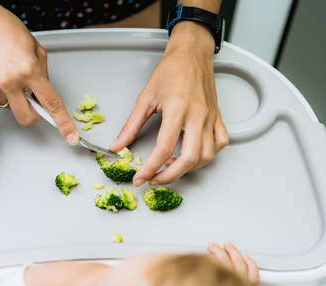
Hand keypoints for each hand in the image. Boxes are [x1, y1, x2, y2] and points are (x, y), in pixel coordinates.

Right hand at [0, 1, 79, 144]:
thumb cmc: (6, 30)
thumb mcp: (36, 51)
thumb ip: (43, 77)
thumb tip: (44, 99)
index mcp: (28, 70)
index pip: (51, 104)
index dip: (63, 123)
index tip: (71, 137)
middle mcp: (8, 81)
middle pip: (27, 118)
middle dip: (33, 113)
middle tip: (32, 99)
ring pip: (9, 108)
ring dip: (13, 98)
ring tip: (7, 74)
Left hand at [109, 21, 227, 185]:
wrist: (192, 52)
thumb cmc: (171, 70)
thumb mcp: (145, 98)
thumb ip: (131, 125)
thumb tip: (118, 146)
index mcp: (177, 109)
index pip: (163, 149)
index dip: (149, 169)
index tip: (140, 178)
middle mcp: (197, 115)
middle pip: (188, 159)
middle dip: (169, 176)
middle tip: (154, 180)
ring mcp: (210, 118)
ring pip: (206, 156)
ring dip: (188, 169)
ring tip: (170, 167)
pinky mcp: (217, 117)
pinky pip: (220, 143)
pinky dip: (207, 155)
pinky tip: (193, 156)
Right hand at [207, 241, 259, 285]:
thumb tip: (188, 277)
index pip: (212, 267)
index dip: (206, 258)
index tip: (202, 256)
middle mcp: (233, 285)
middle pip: (225, 262)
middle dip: (218, 251)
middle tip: (212, 245)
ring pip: (240, 264)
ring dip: (233, 252)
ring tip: (228, 245)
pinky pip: (254, 273)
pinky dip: (251, 263)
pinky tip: (246, 257)